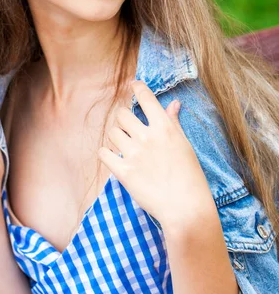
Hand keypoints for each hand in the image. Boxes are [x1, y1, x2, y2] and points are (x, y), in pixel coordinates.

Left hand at [98, 80, 214, 228]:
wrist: (185, 208)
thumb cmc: (190, 177)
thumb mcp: (185, 146)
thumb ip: (173, 123)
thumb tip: (172, 104)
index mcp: (164, 128)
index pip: (145, 98)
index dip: (137, 88)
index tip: (133, 85)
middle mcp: (147, 137)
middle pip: (122, 114)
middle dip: (124, 119)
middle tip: (130, 129)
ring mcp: (133, 154)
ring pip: (112, 132)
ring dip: (117, 137)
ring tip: (126, 147)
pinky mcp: (123, 171)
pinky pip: (103, 153)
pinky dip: (106, 154)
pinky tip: (114, 158)